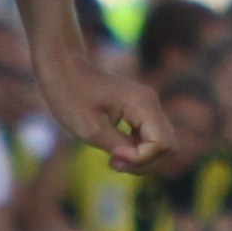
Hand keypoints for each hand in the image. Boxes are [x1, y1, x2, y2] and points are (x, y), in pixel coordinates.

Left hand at [40, 52, 173, 172]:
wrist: (63, 68)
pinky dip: (136, 150)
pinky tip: (114, 151)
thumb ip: (120, 147)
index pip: (162, 144)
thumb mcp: (92, 130)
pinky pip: (149, 138)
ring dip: (140, 158)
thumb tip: (139, 159)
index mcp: (143, 104)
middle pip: (168, 146)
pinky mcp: (139, 111)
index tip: (113, 155)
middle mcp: (151, 104)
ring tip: (113, 159)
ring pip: (161, 144)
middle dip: (144, 162)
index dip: (140, 158)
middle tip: (114, 162)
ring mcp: (147, 107)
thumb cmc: (71, 95)